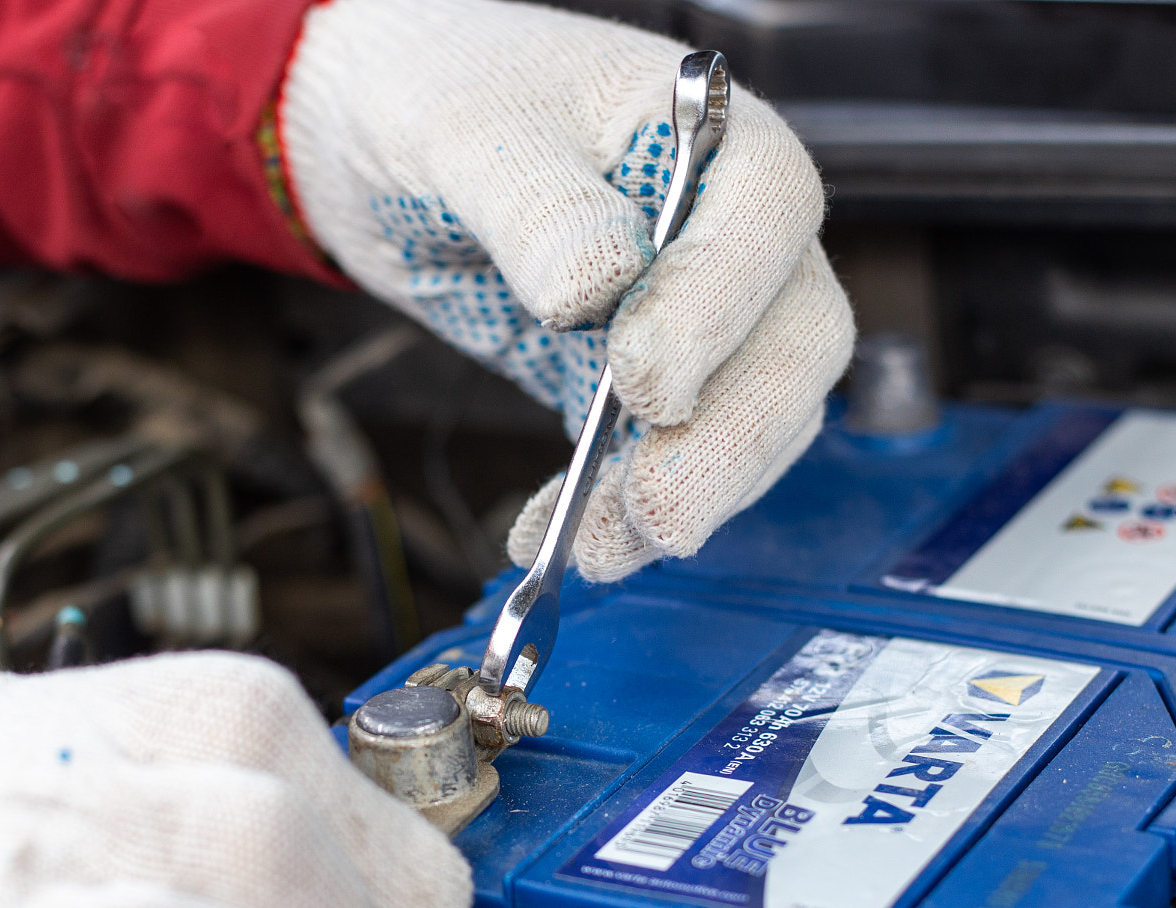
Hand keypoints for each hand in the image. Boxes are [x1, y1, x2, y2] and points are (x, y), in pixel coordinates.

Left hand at [282, 0, 854, 580]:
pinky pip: (668, 458)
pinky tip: (563, 537)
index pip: (770, 219)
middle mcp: (730, 232)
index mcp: (712, 136)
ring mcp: (698, 317)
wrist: (380, 130)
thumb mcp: (471, 130)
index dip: (720, 309)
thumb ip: (536, 202)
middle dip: (732, 439)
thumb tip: (595, 286)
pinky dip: (623, 509)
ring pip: (750, 419)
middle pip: (795, 341)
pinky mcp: (639, 384)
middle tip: (657, 512)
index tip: (641, 379)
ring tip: (595, 549)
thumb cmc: (441, 91)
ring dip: (684, 495)